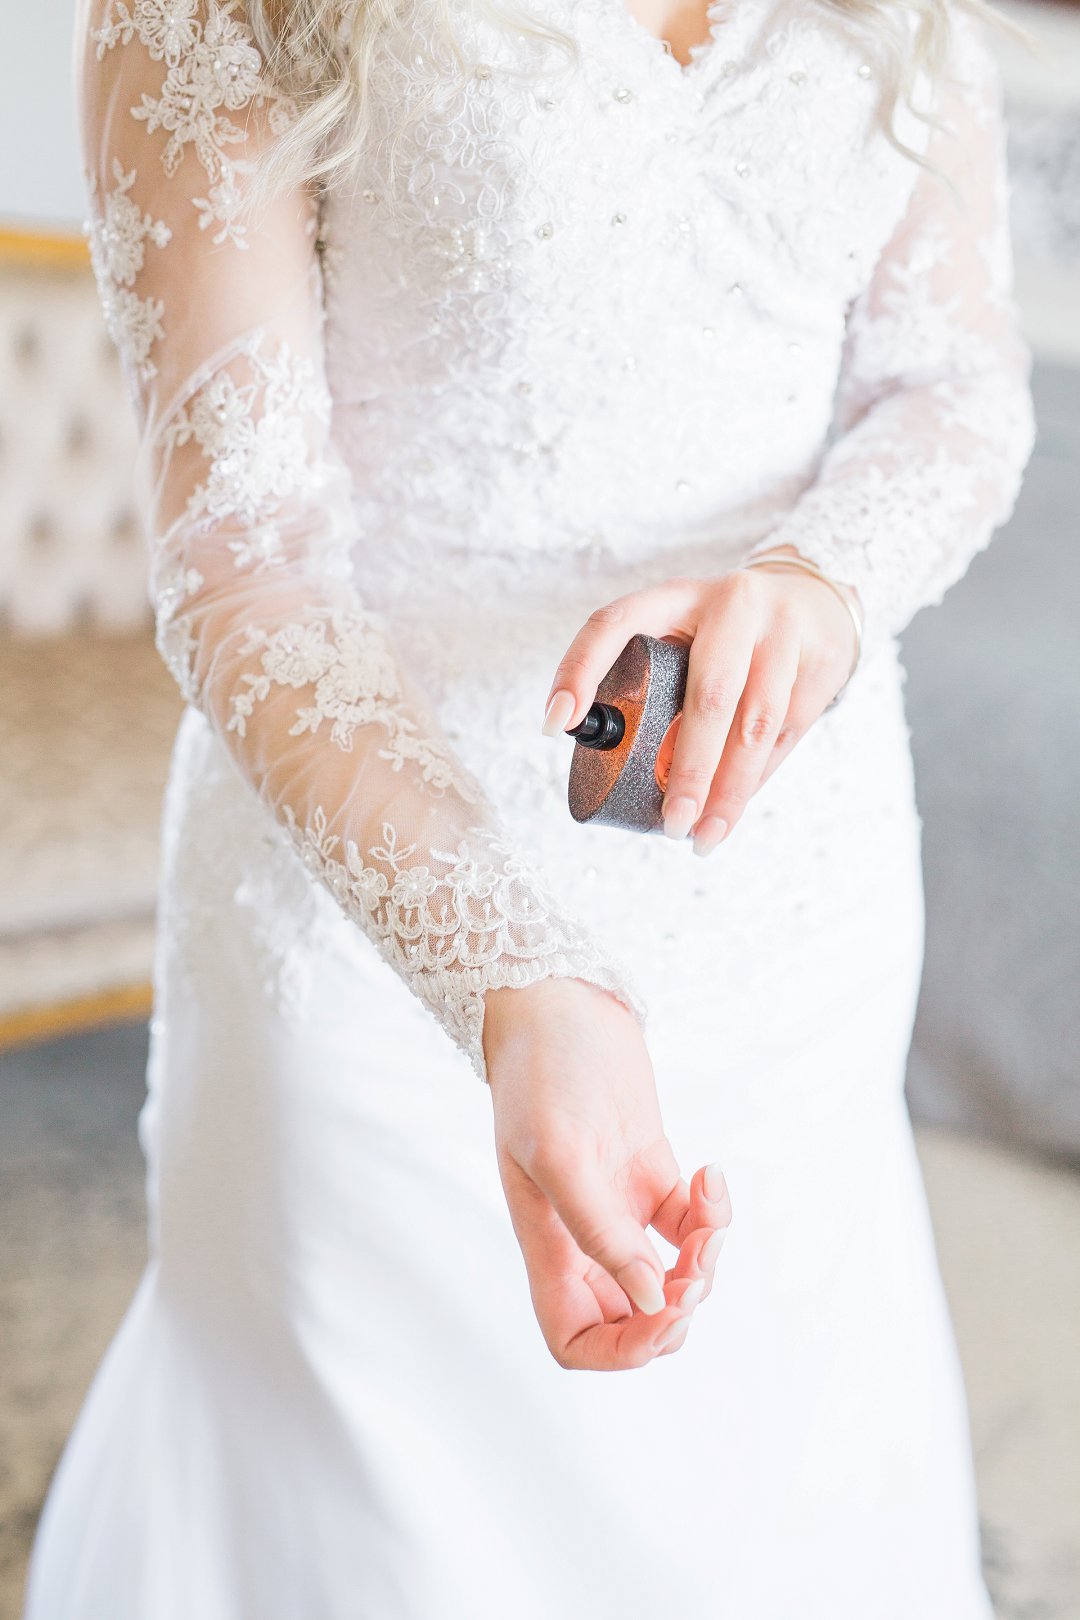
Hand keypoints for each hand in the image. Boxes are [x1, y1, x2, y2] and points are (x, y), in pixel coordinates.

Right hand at [482, 976, 732, 1370]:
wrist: (556, 999)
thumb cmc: (543, 1069)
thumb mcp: (561, 1153)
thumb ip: (600, 1233)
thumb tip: (651, 1299)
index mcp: (547, 1245)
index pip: (575, 1340)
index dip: (622, 1351)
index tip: (662, 1312)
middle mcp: (581, 1234)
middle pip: (632, 1317)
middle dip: (676, 1307)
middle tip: (697, 1261)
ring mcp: (617, 1203)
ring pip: (670, 1274)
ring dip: (704, 1259)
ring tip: (709, 1208)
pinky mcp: (647, 1169)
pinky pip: (688, 1223)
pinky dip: (712, 1213)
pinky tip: (710, 1173)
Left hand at [541, 545, 861, 852]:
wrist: (814, 597)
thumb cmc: (725, 633)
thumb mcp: (686, 634)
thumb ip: (656, 679)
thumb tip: (613, 760)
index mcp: (677, 596)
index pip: (615, 623)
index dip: (580, 670)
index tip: (555, 724)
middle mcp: (732, 605)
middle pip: (711, 693)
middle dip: (691, 768)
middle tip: (670, 823)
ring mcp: (782, 633)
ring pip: (757, 723)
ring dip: (729, 790)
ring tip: (702, 837)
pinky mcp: (819, 664)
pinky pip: (785, 736)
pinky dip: (754, 781)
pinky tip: (730, 810)